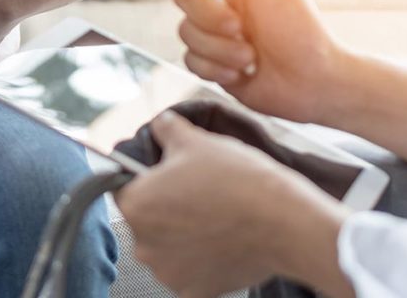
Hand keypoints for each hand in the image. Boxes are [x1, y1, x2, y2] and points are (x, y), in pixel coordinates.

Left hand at [115, 112, 353, 297]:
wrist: (284, 223)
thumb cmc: (239, 181)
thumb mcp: (196, 140)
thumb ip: (167, 129)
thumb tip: (160, 124)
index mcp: (134, 204)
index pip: (122, 185)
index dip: (146, 175)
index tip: (168, 174)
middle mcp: (143, 244)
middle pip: (145, 218)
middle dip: (166, 206)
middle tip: (199, 191)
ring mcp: (168, 272)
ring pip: (166, 246)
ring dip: (182, 233)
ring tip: (215, 215)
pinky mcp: (194, 291)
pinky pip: (189, 270)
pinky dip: (201, 258)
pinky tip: (222, 239)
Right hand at [169, 0, 347, 122]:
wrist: (311, 83)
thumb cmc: (300, 30)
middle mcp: (220, 2)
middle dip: (209, 16)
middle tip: (239, 27)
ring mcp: (214, 33)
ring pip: (185, 32)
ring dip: (219, 48)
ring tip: (250, 56)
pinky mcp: (211, 62)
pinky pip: (191, 61)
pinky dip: (216, 68)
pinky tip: (241, 73)